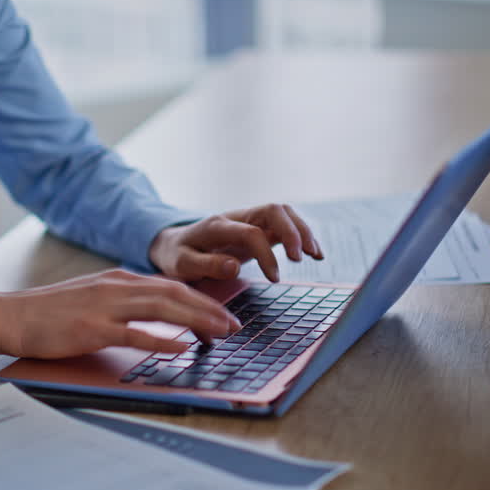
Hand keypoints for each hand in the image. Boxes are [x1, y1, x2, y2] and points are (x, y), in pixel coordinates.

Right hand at [0, 269, 240, 357]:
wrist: (10, 316)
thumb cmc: (48, 314)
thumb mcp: (91, 299)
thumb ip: (122, 303)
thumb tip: (153, 315)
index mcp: (118, 280)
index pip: (170, 285)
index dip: (202, 299)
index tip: (223, 314)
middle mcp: (116, 288)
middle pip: (174, 293)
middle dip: (209, 308)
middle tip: (236, 324)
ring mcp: (104, 307)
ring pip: (162, 307)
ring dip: (196, 319)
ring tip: (221, 333)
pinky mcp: (92, 329)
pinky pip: (134, 333)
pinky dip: (161, 339)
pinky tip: (182, 347)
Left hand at [148, 204, 322, 282]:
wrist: (174, 245)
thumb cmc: (177, 257)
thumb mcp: (182, 265)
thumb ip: (206, 266)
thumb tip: (234, 267)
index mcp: (217, 226)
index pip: (250, 232)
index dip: (266, 253)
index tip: (274, 278)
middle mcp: (236, 217)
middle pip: (273, 210)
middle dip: (292, 232)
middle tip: (301, 258)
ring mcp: (249, 220)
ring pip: (283, 214)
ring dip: (302, 231)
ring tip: (315, 255)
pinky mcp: (258, 228)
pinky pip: (284, 225)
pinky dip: (301, 235)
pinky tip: (314, 253)